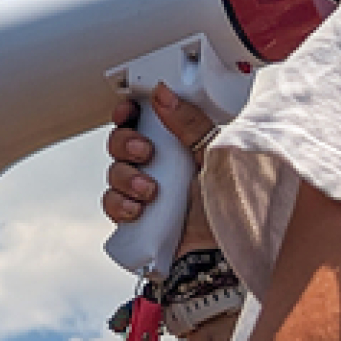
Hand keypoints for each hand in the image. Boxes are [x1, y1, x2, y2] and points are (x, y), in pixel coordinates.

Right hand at [102, 82, 217, 250]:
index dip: (127, 111)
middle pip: (120, 142)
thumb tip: (163, 93)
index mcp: (176, 142)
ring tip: (150, 190)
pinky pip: (111, 204)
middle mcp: (157, 164)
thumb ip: (190, 123)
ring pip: (113, 172)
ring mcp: (144, 190)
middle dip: (125, 143)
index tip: (127, 111)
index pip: (142, 118)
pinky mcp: (136, 216)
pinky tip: (138, 210)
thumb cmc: (228, 200)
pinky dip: (120, 204)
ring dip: (126, 178)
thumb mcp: (213, 154)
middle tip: (145, 152)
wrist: (225, 247)